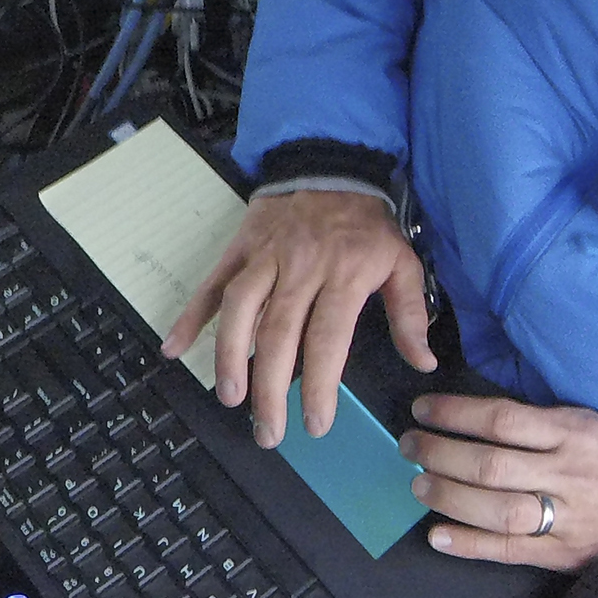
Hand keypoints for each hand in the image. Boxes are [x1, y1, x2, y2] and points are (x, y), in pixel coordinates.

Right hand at [161, 185, 436, 447]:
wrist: (329, 165)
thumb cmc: (366, 224)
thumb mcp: (402, 261)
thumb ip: (411, 314)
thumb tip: (423, 363)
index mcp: (343, 275)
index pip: (327, 338)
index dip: (318, 384)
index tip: (315, 424)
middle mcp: (299, 268)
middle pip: (279, 333)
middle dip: (270, 388)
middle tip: (268, 432)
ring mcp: (264, 258)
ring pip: (240, 308)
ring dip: (230, 355)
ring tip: (229, 396)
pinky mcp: (239, 249)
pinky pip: (212, 283)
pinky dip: (191, 315)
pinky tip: (174, 347)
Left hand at [401, 392, 597, 570]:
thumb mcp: (589, 421)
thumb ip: (539, 419)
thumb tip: (475, 414)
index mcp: (573, 433)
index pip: (501, 419)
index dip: (455, 414)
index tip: (423, 410)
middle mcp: (568, 475)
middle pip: (490, 465)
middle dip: (440, 454)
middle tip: (410, 447)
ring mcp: (567, 519)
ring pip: (496, 510)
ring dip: (449, 497)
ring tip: (419, 484)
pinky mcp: (564, 555)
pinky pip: (509, 550)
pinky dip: (469, 544)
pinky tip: (437, 535)